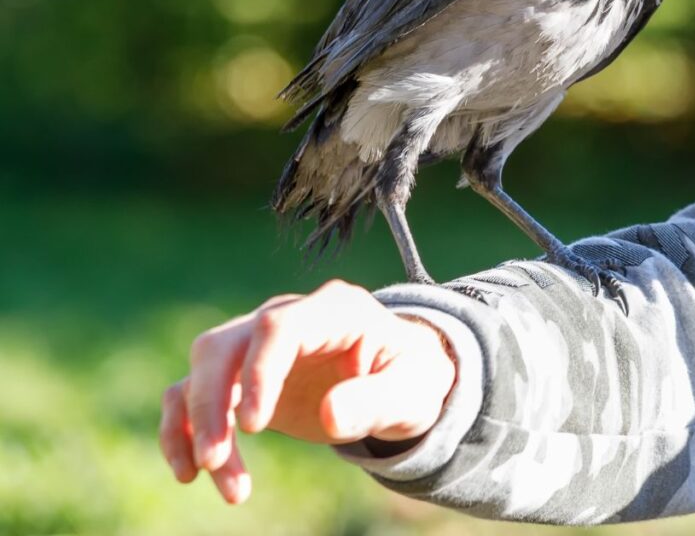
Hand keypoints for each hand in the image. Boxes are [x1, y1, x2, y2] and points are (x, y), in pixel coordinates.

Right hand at [158, 279, 456, 503]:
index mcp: (334, 310)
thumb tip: (331, 417)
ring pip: (202, 367)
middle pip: (225, 343)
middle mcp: (288, 316)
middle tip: (215, 462)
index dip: (259, 371)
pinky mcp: (242, 372)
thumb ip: (376, 400)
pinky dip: (183, 430)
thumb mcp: (411, 391)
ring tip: (222, 482)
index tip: (253, 426)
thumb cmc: (408, 379)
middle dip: (210, 402)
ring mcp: (260, 341)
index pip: (279, 325)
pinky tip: (193, 473)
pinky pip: (194, 391)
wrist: (398, 379)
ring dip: (195, 424)